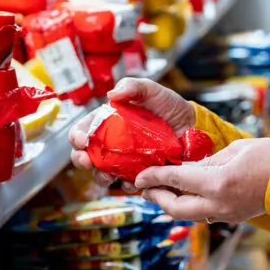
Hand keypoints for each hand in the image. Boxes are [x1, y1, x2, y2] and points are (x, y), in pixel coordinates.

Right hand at [69, 78, 195, 188]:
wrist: (193, 126)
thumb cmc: (170, 106)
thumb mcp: (152, 90)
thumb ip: (133, 86)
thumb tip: (112, 94)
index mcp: (109, 121)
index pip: (84, 129)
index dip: (77, 135)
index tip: (81, 139)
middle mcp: (113, 142)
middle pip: (86, 154)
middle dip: (80, 159)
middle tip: (86, 160)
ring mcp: (125, 159)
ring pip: (102, 172)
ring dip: (100, 176)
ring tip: (107, 175)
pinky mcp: (140, 172)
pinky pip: (127, 182)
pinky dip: (126, 184)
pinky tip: (131, 180)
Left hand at [134, 138, 269, 222]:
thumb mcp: (236, 150)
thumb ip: (208, 161)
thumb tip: (188, 168)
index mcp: (217, 182)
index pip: (176, 180)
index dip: (153, 176)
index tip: (139, 175)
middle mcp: (218, 203)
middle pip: (176, 207)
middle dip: (157, 197)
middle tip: (144, 187)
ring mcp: (227, 214)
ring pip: (189, 215)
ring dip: (173, 204)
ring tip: (162, 192)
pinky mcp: (235, 217)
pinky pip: (205, 213)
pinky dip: (191, 205)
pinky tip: (188, 195)